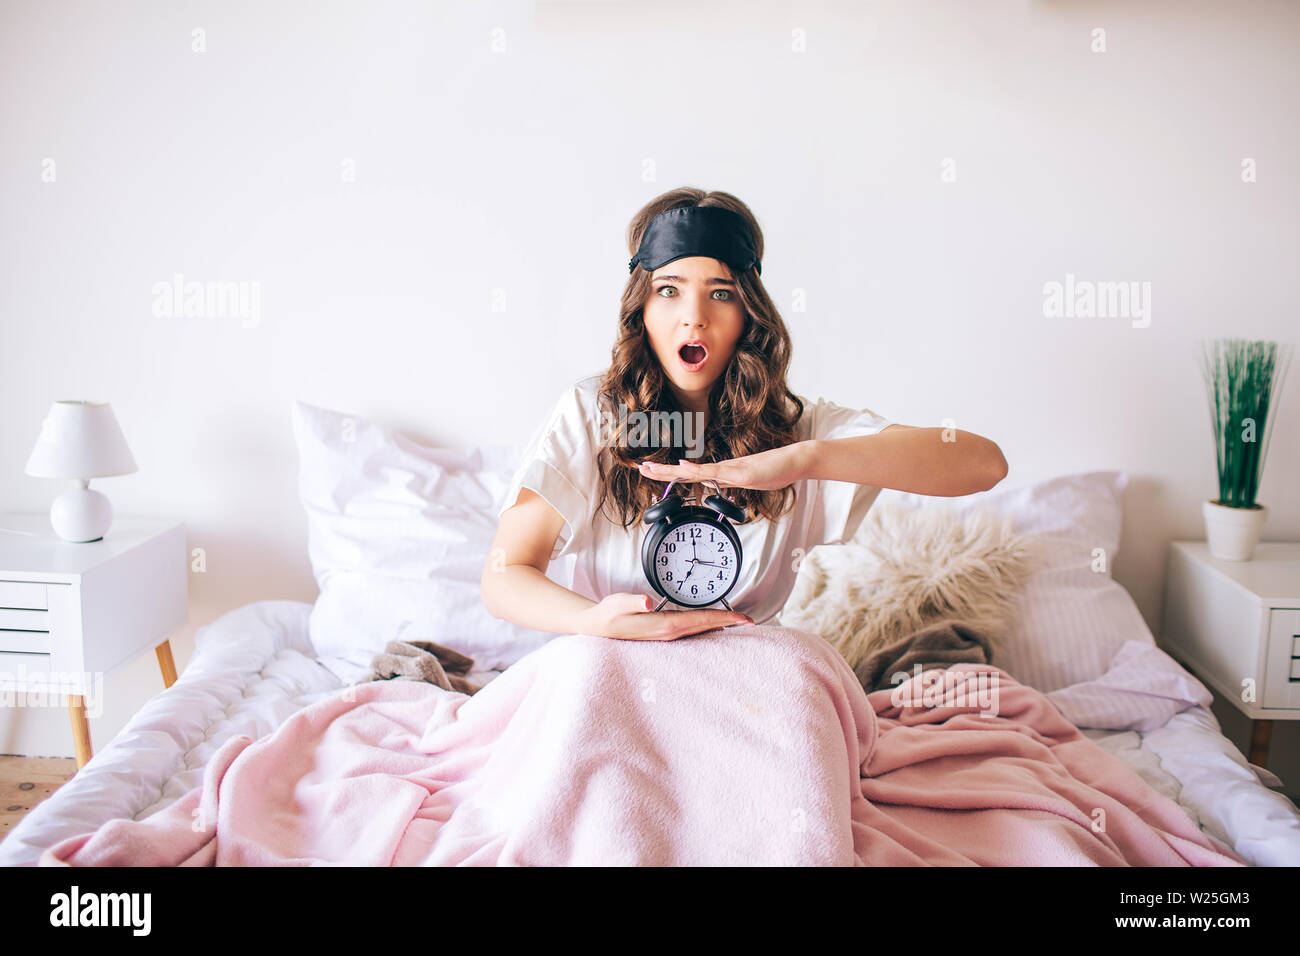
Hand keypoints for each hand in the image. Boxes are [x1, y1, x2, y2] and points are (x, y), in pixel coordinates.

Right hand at [575, 593, 752, 641]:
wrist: (597, 628)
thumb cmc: (608, 615)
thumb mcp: (617, 603)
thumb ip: (633, 601)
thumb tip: (649, 602)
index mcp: (665, 626)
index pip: (701, 621)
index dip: (724, 618)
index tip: (744, 618)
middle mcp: (670, 634)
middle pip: (706, 628)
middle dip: (729, 624)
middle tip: (752, 621)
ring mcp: (668, 636)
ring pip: (701, 631)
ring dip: (719, 626)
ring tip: (738, 622)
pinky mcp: (664, 634)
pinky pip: (692, 631)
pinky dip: (707, 627)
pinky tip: (713, 625)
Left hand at [637, 441, 813, 490]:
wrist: (797, 460)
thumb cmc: (776, 470)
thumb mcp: (749, 481)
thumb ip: (731, 483)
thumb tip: (713, 486)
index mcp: (723, 473)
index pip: (690, 475)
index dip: (670, 474)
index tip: (652, 472)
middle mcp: (722, 469)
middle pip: (686, 471)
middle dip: (662, 471)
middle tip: (641, 468)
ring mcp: (730, 470)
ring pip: (694, 471)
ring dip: (671, 471)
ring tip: (650, 468)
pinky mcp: (741, 473)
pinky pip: (716, 473)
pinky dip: (697, 471)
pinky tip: (683, 468)